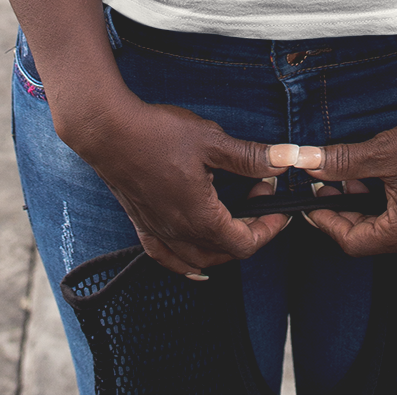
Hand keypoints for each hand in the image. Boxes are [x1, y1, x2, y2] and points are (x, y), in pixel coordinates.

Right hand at [67, 94, 290, 276]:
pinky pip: (167, 258)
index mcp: (201, 217)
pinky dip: (185, 266)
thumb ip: (249, 156)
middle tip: (259, 197)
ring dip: (222, 249)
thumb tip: (286, 160)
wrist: (109, 131)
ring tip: (236, 222)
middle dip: (249, 231)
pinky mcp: (142, 224)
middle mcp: (180, 233)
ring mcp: (159, 231)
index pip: (245, 242)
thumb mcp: (211, 141)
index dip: (269, 228)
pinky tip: (193, 265)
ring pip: (198, 260)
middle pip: (225, 253)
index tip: (279, 207)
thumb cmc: (158, 134)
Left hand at [280, 99, 396, 257]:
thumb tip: (308, 163)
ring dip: (366, 206)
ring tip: (354, 175)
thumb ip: (343, 162)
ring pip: (387, 230)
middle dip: (345, 212)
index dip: (326, 221)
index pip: (351, 242)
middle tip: (328, 184)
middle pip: (369, 239)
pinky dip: (387, 205)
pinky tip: (382, 177)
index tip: (310, 201)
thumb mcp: (383, 152)